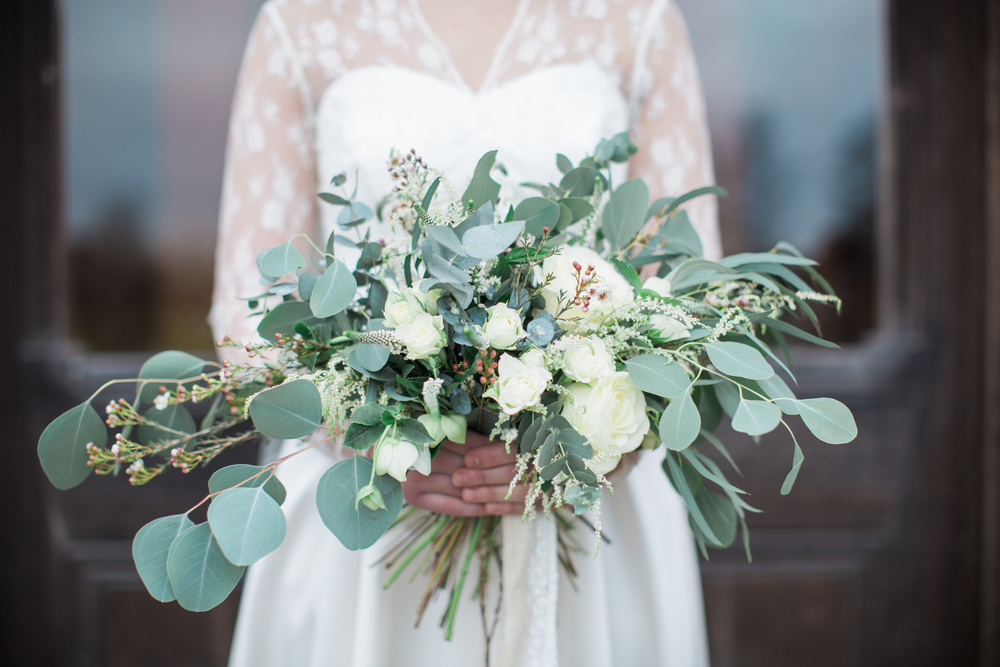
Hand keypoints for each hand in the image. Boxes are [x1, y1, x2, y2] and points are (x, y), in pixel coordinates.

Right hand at [401, 431, 525, 515]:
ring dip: (485, 492)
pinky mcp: (416, 498)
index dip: (489, 450)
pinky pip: (450, 507)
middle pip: (465, 467)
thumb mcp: (436, 431)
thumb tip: (493, 443)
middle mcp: (421, 459)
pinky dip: (471, 508)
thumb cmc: (415, 440)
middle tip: (515, 475)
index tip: (510, 453)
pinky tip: (489, 508)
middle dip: (491, 472)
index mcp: (427, 437)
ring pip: (460, 488)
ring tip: (507, 493)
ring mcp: (416, 481)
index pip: (467, 444)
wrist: (385, 459)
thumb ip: (460, 435)